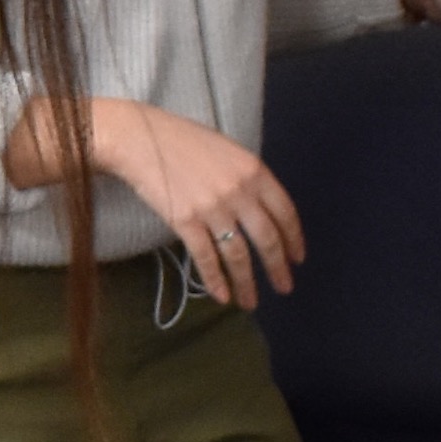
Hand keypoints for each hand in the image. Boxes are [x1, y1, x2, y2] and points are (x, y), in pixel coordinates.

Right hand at [98, 99, 305, 307]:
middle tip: (284, 287)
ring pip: (238, 255)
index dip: (294, 239)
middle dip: (278, 268)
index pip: (285, 212)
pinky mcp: (185, 221)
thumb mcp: (229, 152)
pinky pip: (206, 258)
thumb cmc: (184, 141)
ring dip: (247, 283)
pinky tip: (222, 296)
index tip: (298, 259)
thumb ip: (249, 179)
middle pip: (267, 239)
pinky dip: (215, 280)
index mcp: (254, 171)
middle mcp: (238, 191)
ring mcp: (212, 208)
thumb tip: (263, 210)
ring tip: (250, 301)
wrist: (143, 139)